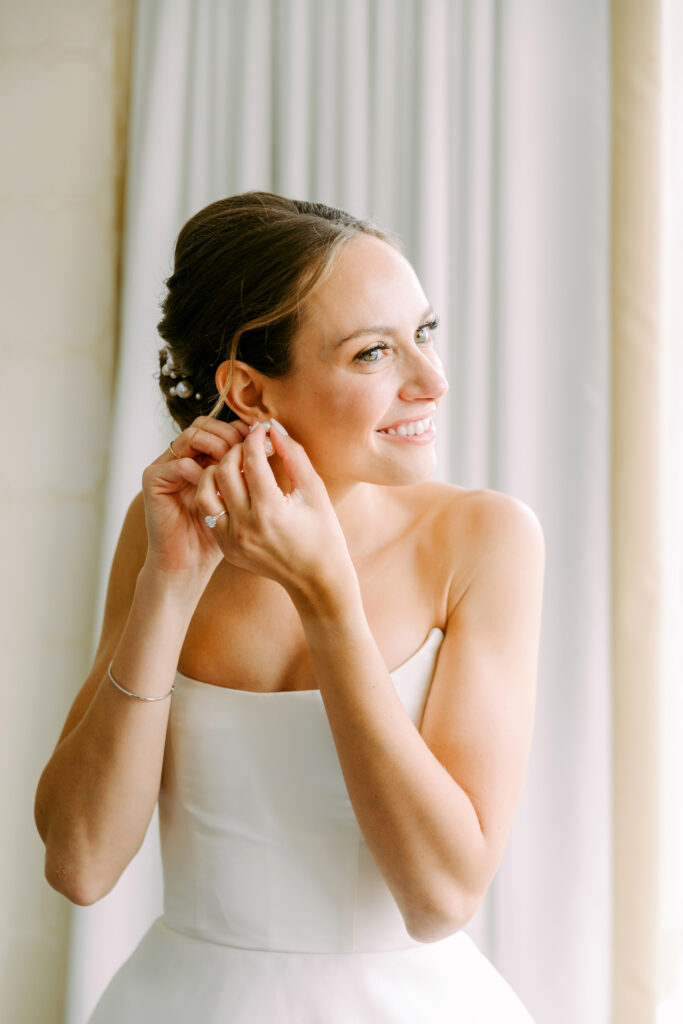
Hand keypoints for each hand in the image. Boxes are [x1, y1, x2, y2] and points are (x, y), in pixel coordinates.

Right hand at [141, 416, 249, 584]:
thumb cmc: (219, 534)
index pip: (219, 428)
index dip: (239, 430)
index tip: (261, 441)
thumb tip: (271, 441)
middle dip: (229, 434)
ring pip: (192, 437)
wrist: (189, 563)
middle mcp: (182, 456)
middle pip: (204, 425)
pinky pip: (179, 464)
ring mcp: (166, 466)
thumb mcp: (240, 496)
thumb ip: (248, 470)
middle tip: (248, 449)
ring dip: (216, 447)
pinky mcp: (153, 480)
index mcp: (201, 457)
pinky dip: (199, 471)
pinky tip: (214, 486)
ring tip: (232, 466)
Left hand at [194, 421, 354, 599]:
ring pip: (206, 493)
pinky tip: (233, 489)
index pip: (252, 460)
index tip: (261, 430)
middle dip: (235, 451)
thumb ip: (294, 455)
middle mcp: (246, 526)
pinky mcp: (226, 549)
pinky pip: (209, 514)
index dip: (255, 438)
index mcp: (271, 511)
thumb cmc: (323, 532)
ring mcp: (232, 540)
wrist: (317, 578)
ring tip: (236, 467)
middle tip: (249, 446)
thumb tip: (274, 429)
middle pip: (223, 472)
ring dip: (217, 473)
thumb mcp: (314, 490)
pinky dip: (216, 496)